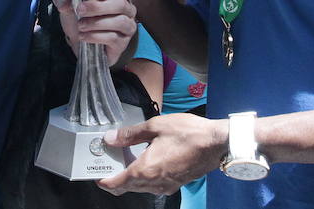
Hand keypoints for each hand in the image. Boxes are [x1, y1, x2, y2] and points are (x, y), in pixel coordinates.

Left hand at [53, 0, 140, 66]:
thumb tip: (64, 0)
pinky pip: (113, 38)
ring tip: (80, 25)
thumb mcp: (67, 2)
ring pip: (119, 21)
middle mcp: (127, 8)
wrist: (78, 40)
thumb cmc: (79, 16)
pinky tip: (83, 36)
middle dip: (98, 7)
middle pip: (121, 4)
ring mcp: (127, 26)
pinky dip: (95, 36)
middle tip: (80, 9)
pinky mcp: (122, 42)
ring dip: (96, 23)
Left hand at [97, 113, 228, 195]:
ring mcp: (166, 185)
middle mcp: (155, 183)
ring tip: (125, 163)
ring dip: (130, 180)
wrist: (216, 143)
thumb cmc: (188, 133)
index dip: (105, 181)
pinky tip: (146, 164)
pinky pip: (154, 186)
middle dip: (116, 180)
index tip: (97, 177)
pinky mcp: (176, 183)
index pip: (118, 182)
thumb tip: (111, 138)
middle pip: (128, 188)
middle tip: (109, 167)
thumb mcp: (155, 126)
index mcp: (146, 169)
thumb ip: (131, 134)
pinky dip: (145, 179)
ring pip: (141, 188)